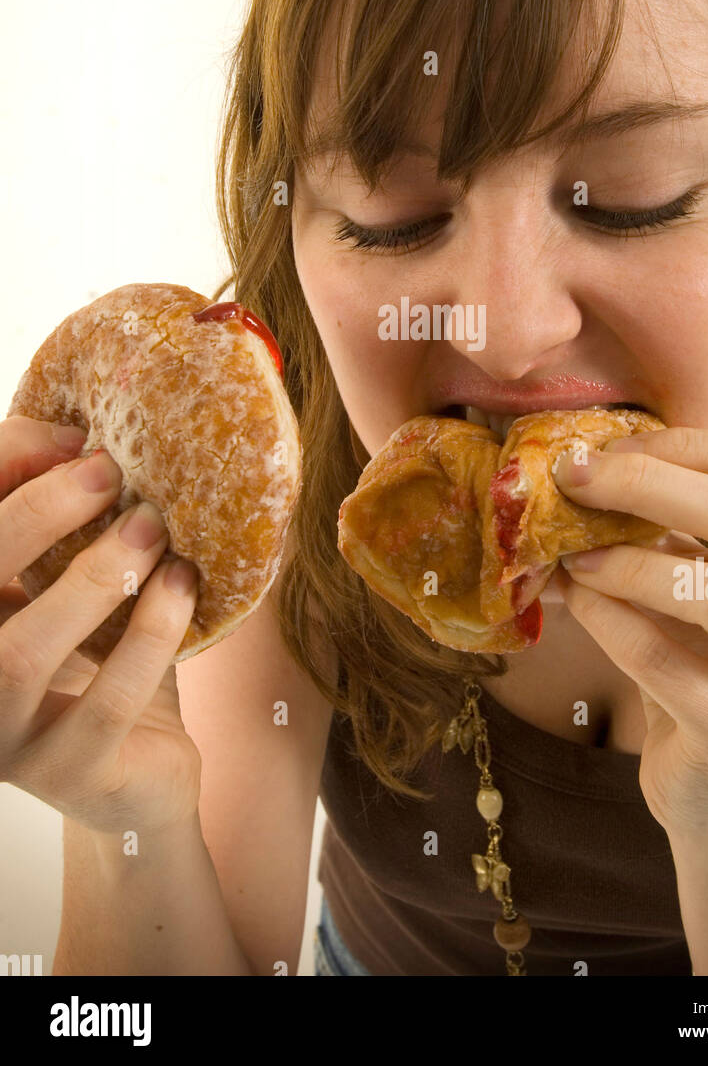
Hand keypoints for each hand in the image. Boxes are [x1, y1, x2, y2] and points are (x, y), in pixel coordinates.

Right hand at [0, 415, 201, 835]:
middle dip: (32, 517)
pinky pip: (105, 704)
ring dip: (93, 579)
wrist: (142, 773)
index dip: (3, 470)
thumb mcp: (78, 581)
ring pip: (20, 655)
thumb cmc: (105, 656)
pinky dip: (149, 636)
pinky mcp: (67, 776)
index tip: (73, 437)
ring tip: (152, 529)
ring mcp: (4, 737)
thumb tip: (77, 438)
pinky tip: (183, 586)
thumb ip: (65, 519)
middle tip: (106, 472)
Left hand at [552, 424, 707, 833]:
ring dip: (629, 560)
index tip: (611, 451)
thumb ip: (671, 518)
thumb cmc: (704, 658)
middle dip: (646, 485)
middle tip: (574, 480)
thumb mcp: (701, 576)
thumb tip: (584, 459)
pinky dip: (608, 620)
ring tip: (576, 554)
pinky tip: (577, 601)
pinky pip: (663, 660)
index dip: (686, 444)